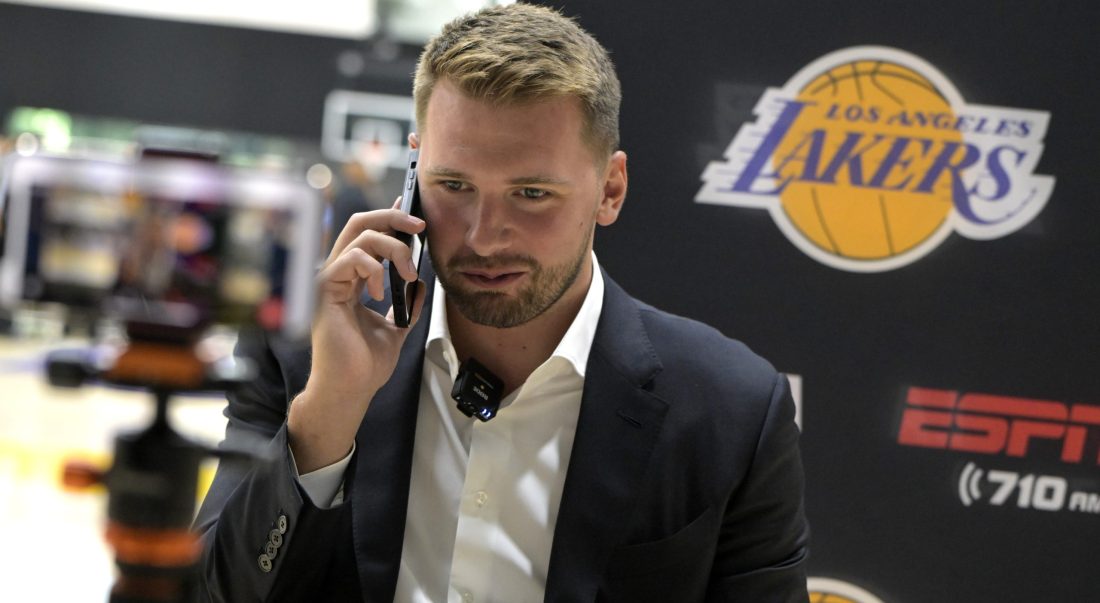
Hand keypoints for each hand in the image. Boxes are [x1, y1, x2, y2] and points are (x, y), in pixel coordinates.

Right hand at [288, 203, 426, 472]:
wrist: (351, 388)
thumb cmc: (366, 364)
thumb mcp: (397, 328)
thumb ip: (407, 305)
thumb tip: (422, 284)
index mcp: (353, 280)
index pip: (369, 236)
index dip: (390, 218)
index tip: (414, 215)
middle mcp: (339, 274)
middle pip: (360, 223)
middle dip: (393, 217)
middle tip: (420, 226)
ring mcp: (330, 280)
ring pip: (360, 235)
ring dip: (394, 249)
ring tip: (409, 273)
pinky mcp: (325, 290)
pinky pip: (350, 259)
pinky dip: (374, 270)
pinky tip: (382, 293)